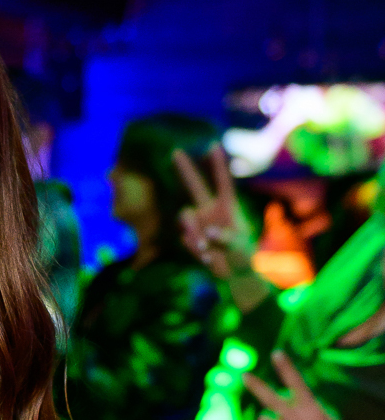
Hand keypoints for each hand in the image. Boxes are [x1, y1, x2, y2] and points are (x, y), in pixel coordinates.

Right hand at [174, 144, 266, 306]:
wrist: (233, 274)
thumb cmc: (243, 255)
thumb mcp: (240, 247)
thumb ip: (227, 238)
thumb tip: (209, 233)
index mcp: (228, 206)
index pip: (223, 182)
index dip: (218, 165)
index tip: (214, 145)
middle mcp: (210, 210)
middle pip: (195, 186)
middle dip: (185, 169)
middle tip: (175, 151)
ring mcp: (199, 223)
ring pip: (185, 215)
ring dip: (192, 231)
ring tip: (205, 250)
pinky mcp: (190, 236)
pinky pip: (186, 237)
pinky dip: (195, 248)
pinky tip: (208, 259)